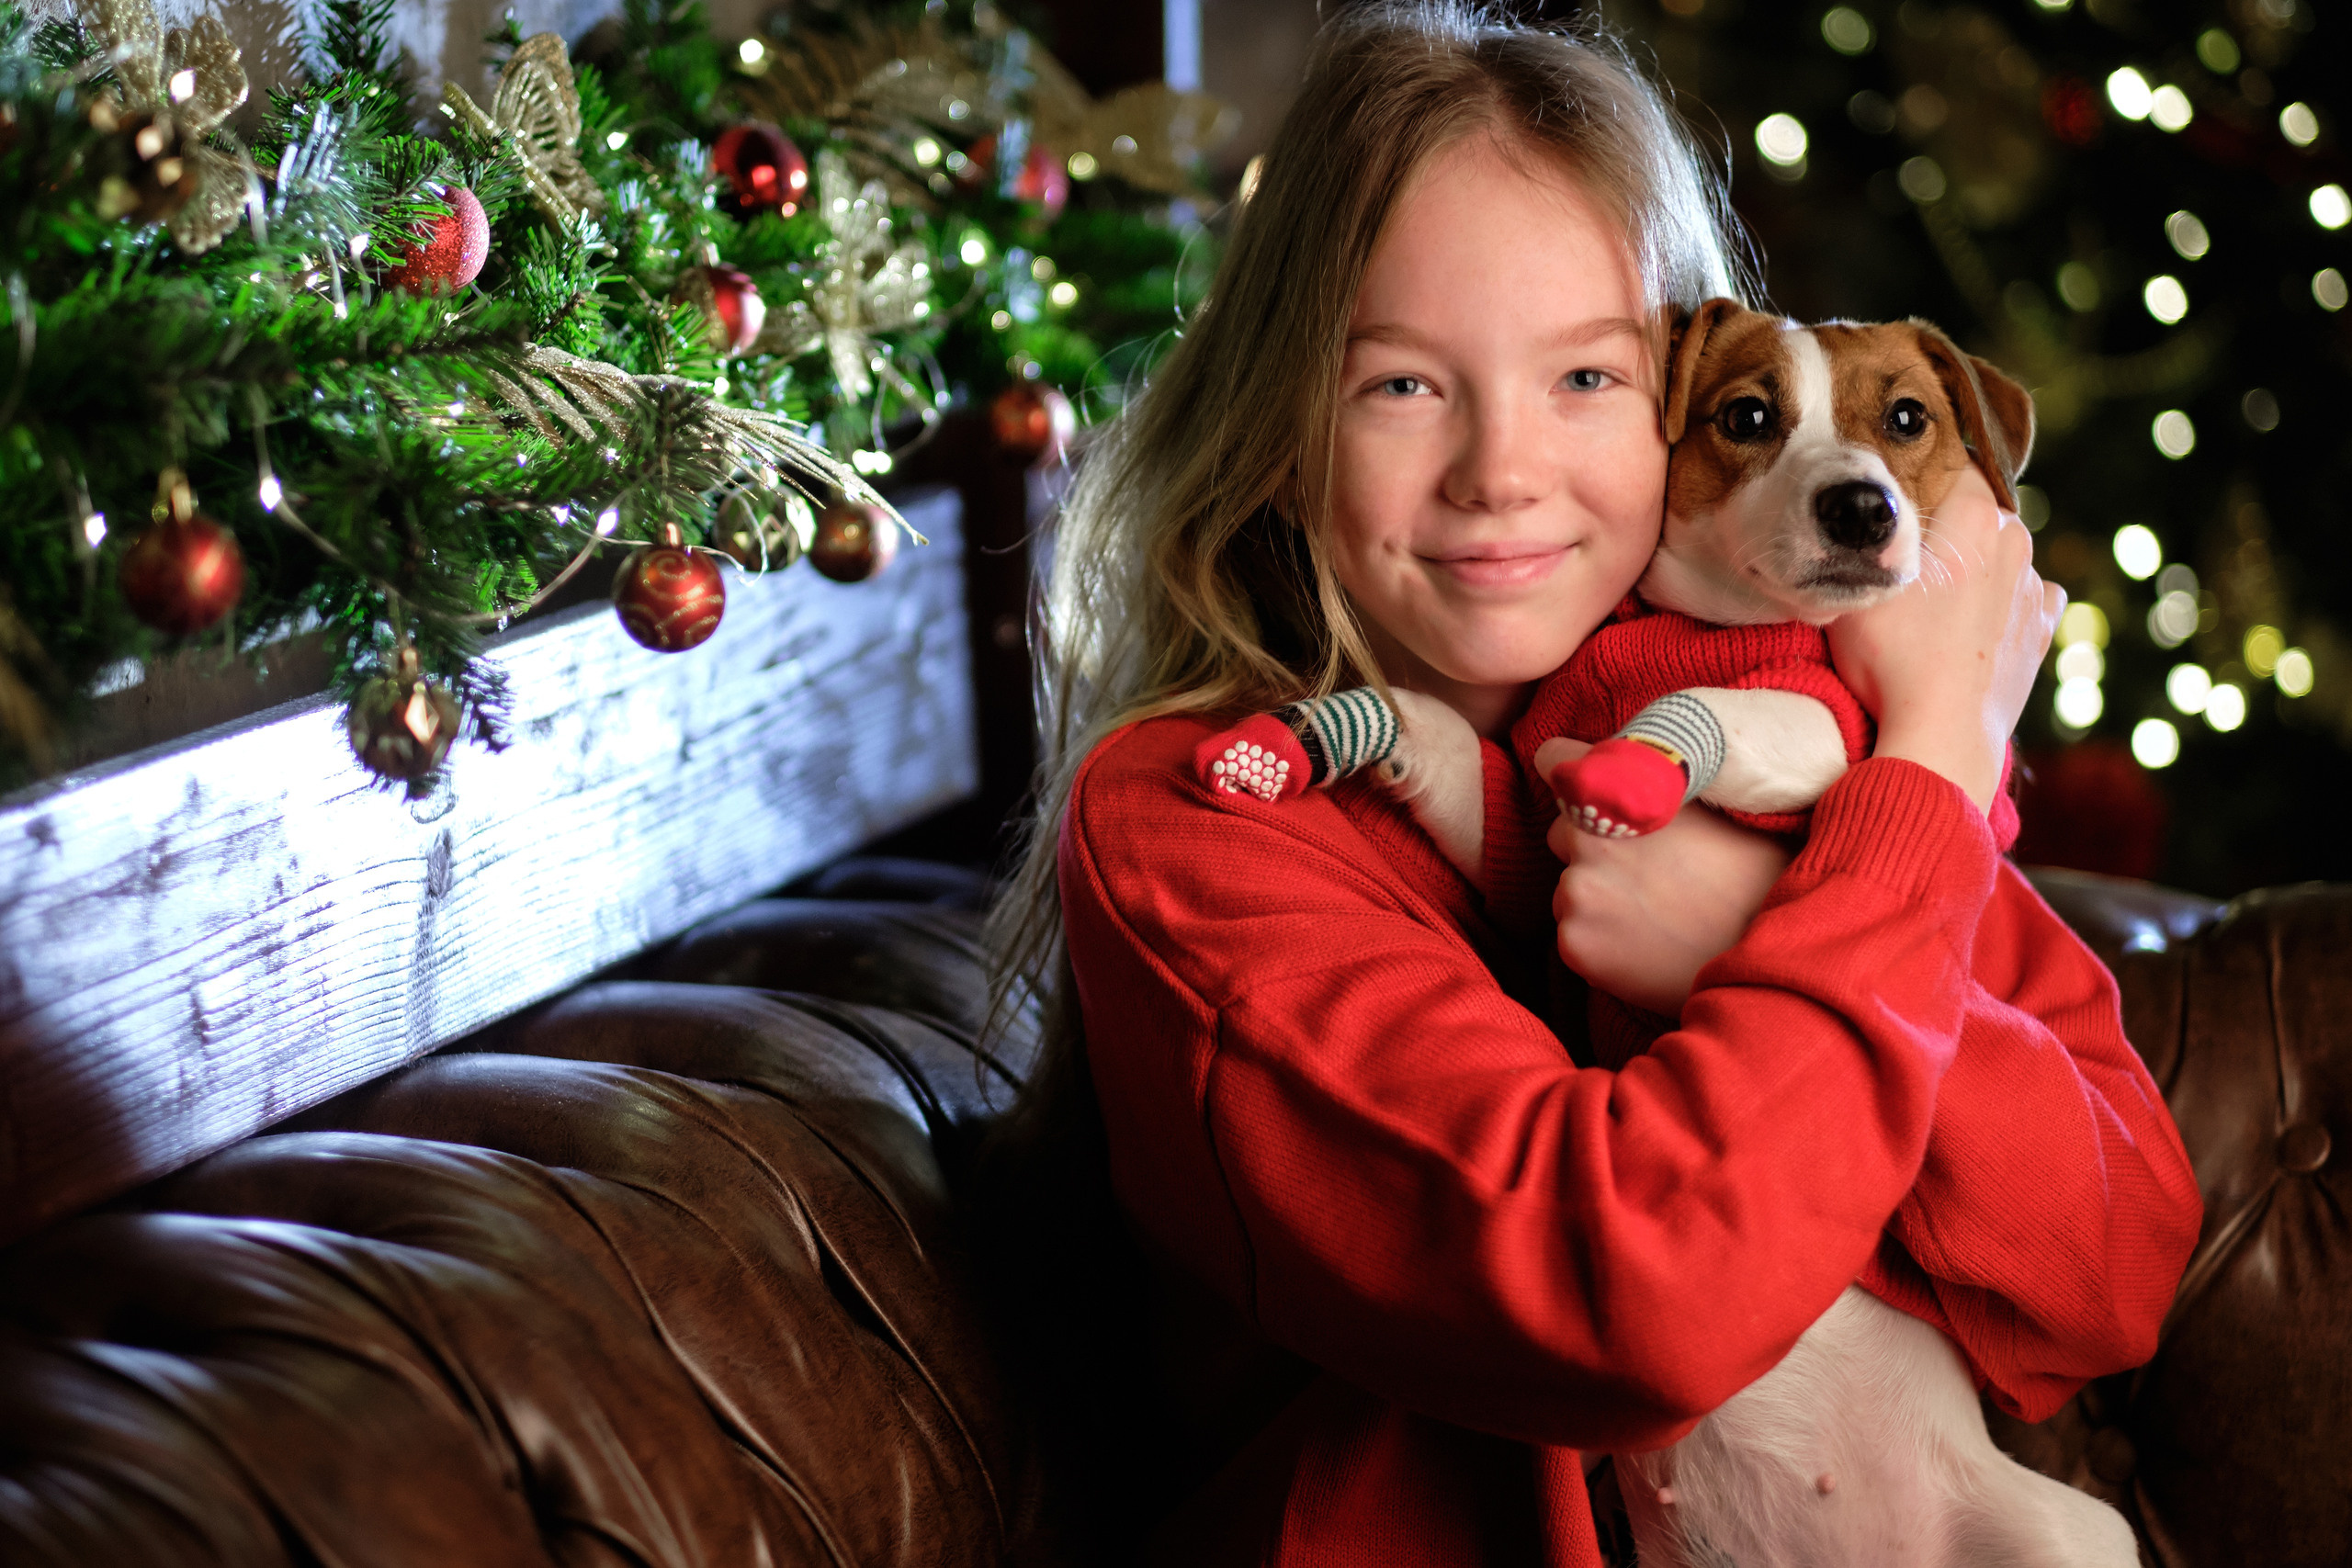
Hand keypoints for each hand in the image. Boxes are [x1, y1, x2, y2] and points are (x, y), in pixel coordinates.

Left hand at [1535, 738, 1790, 1017]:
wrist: (1771, 953)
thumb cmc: (1756, 875)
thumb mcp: (1715, 805)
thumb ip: (1660, 781)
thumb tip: (1634, 763)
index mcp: (1619, 791)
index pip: (1555, 758)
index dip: (1572, 774)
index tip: (1588, 794)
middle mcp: (1586, 837)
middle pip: (1562, 832)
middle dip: (1593, 847)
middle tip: (1650, 873)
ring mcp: (1577, 893)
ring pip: (1570, 889)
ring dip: (1598, 899)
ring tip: (1657, 915)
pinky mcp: (1576, 944)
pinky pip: (1574, 935)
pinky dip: (1600, 942)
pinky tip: (1646, 945)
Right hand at [1827, 467, 2063, 811]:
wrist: (1940, 735)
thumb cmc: (1890, 659)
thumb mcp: (1853, 587)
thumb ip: (1861, 541)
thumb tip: (1862, 518)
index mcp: (1974, 516)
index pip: (1951, 466)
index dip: (1919, 480)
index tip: (1893, 505)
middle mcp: (2015, 541)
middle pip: (1977, 512)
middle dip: (1947, 528)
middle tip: (1904, 562)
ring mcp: (2034, 587)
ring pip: (2001, 555)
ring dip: (1974, 568)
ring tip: (1933, 607)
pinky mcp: (2043, 629)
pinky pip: (2024, 596)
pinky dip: (2001, 604)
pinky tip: (1969, 626)